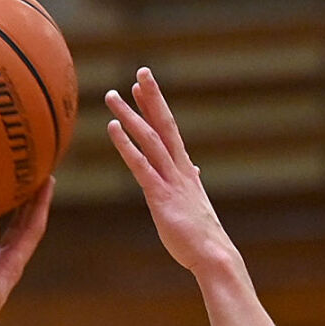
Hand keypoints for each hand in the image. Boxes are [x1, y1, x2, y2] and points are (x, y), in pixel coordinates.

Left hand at [106, 69, 230, 272]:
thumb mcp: (195, 204)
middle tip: (140, 71)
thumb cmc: (202, 235)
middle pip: (164, 125)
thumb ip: (192, 184)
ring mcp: (170, 181)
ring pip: (150, 139)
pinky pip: (141, 165)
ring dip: (131, 116)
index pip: (169, 130)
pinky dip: (126, 145)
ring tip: (112, 96)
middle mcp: (179, 169)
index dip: (156, 107)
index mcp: (185, 170)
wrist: (212, 255)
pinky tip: (112, 128)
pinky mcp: (160, 196)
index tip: (144, 86)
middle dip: (152, 97)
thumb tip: (195, 171)